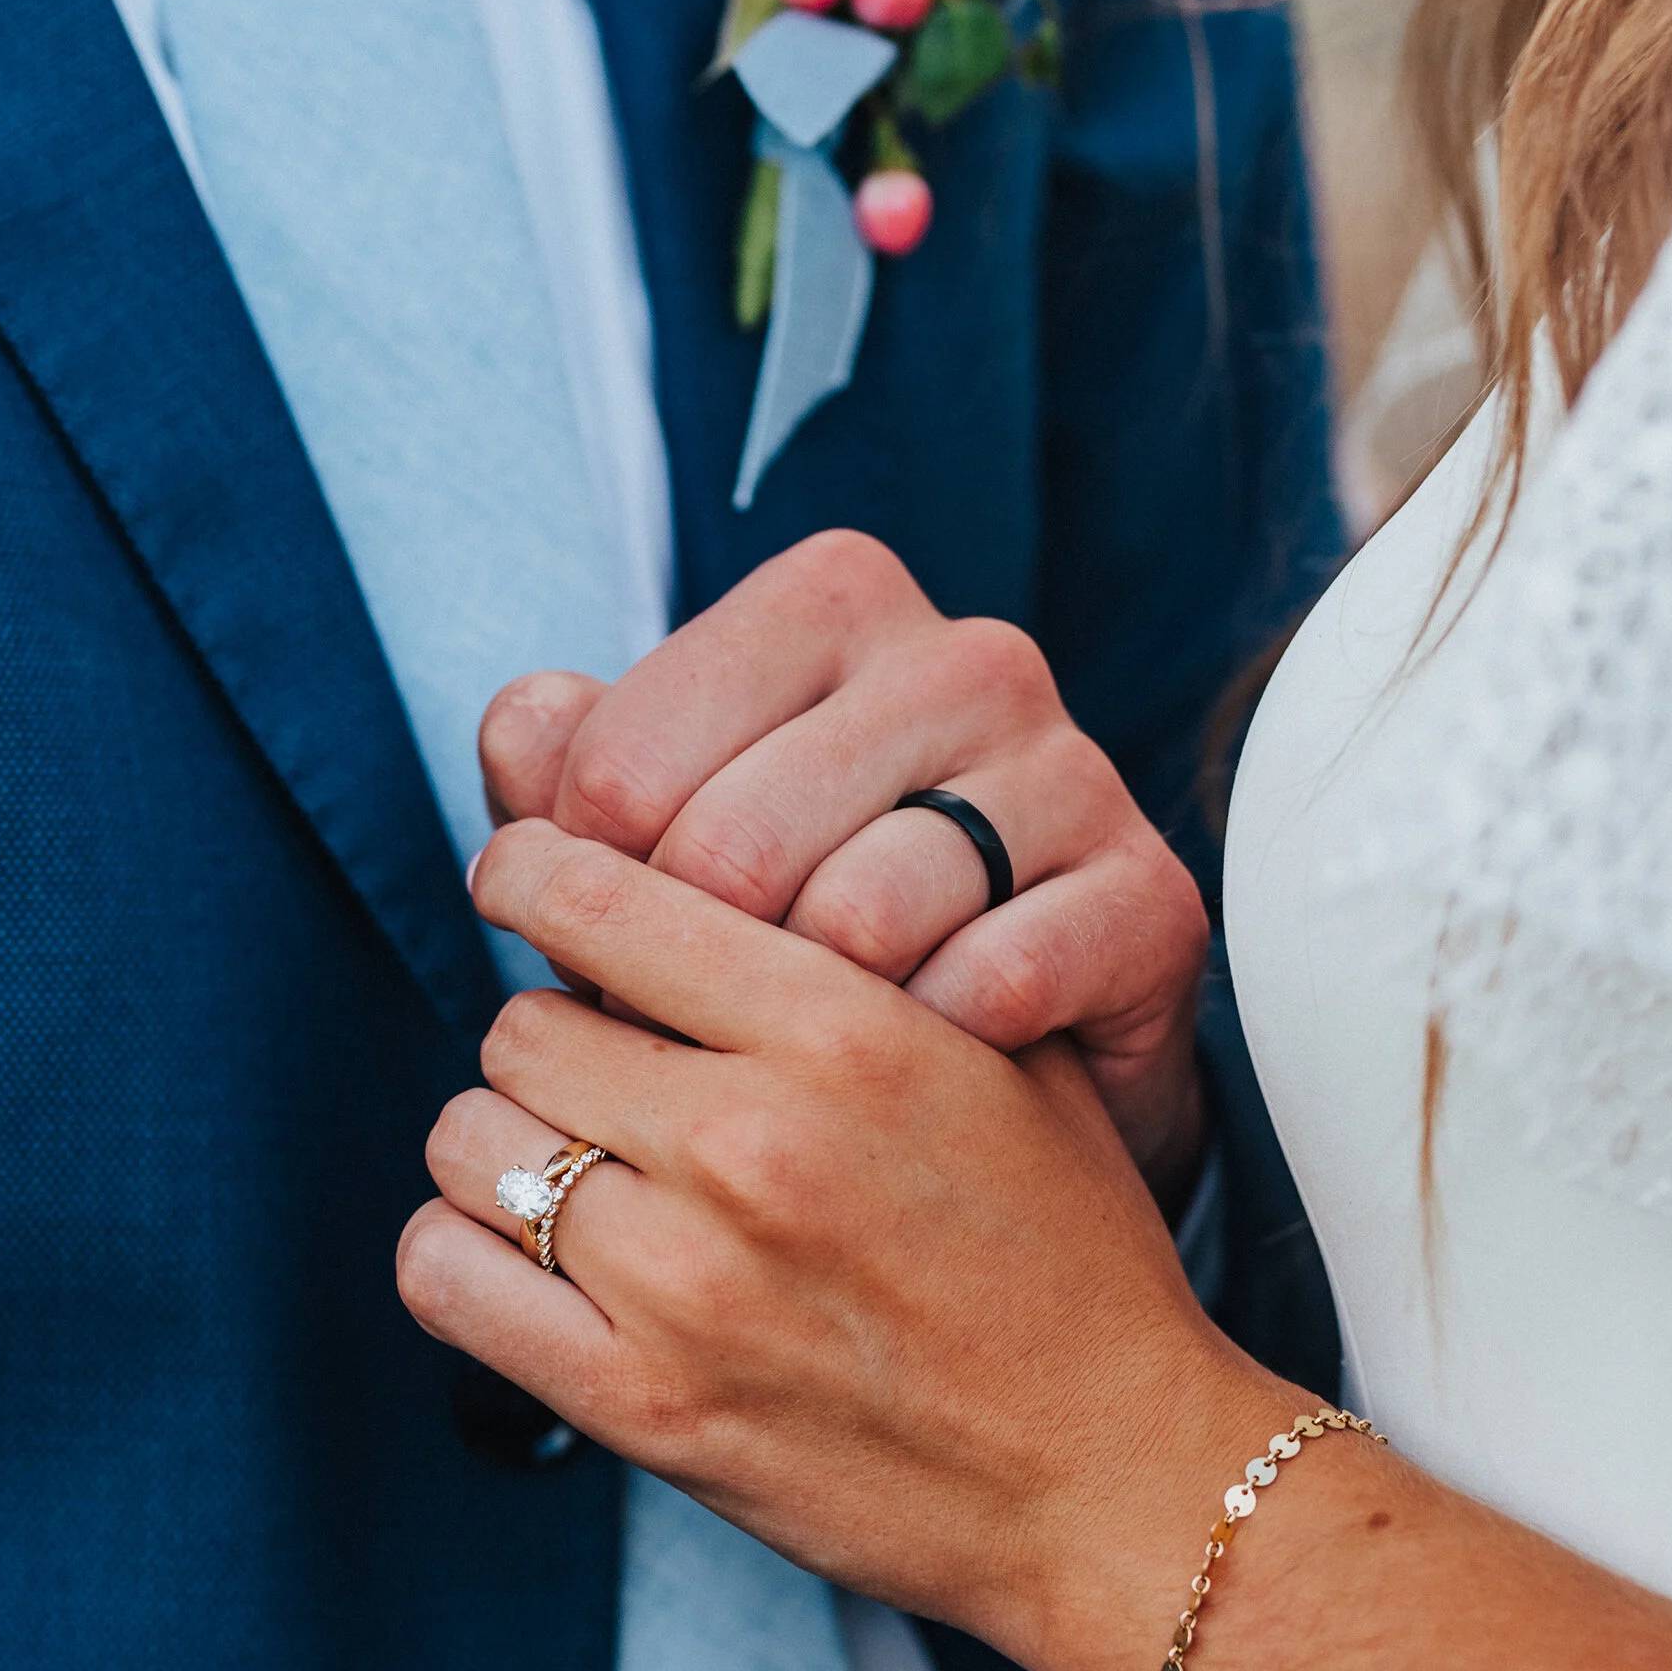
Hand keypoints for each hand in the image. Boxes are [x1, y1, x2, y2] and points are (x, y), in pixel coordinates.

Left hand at [404, 819, 1264, 1670]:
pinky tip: (531, 1265)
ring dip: (511, 1151)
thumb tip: (700, 870)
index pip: (594, 898)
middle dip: (554, 1040)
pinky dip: (464, 1260)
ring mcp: (688, 1284)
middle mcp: (753, 1144)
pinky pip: (446, 1277)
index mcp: (845, 1030)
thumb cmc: (1068, 1262)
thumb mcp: (1004, 1063)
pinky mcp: (645, 1407)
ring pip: (472, 1142)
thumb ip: (860, 954)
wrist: (1110, 1479)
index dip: (532, 877)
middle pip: (521, 1025)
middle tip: (608, 1081)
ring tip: (587, 1178)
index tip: (523, 884)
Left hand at [478, 533, 1211, 1205]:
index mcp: (830, 600)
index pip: (625, 760)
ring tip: (814, 1061)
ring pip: (859, 919)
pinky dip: (932, 1057)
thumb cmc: (815, 932)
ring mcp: (1072, 769)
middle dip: (688, 983)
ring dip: (811, 1029)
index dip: (586, 899)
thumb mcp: (682, 844)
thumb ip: (579, 780)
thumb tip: (522, 731)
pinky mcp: (1149, 897)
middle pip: (729, 846)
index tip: (611, 960)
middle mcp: (964, 657)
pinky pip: (990, 987)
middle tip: (698, 1044)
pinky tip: (923, 1069)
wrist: (1014, 1069)